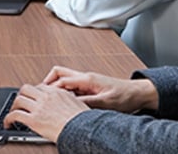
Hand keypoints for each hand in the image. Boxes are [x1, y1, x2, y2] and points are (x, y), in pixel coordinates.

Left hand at [4, 83, 86, 141]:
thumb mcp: (78, 104)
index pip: (39, 87)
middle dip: (21, 95)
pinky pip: (15, 115)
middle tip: (19, 103)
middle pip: (25, 89)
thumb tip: (69, 102)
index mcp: (57, 92)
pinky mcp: (33, 120)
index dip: (33, 93)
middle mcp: (46, 97)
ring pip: (18, 100)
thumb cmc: (84, 121)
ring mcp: (39, 107)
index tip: (32, 98)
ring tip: (12, 113)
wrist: (84, 131)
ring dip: (13, 106)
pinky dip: (8, 119)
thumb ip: (69, 100)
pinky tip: (8, 123)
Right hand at [43, 66, 158, 112]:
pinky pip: (71, 85)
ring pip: (64, 78)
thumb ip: (88, 103)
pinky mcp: (89, 86)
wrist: (137, 93)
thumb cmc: (125, 96)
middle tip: (41, 93)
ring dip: (56, 86)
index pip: (62, 79)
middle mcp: (85, 77)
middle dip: (48, 82)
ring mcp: (86, 80)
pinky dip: (64, 91)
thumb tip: (72, 105)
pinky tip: (64, 100)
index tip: (44, 96)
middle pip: (59, 73)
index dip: (51, 88)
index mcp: (87, 79)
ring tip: (50, 97)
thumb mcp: (106, 102)